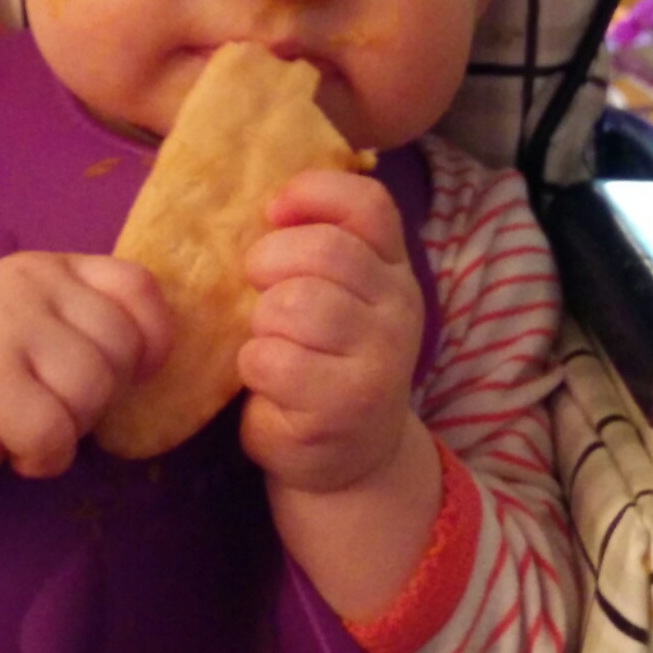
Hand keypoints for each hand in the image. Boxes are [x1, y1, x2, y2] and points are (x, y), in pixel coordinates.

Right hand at [0, 252, 171, 507]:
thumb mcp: (30, 323)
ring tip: (31, 425)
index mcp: (49, 269)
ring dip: (72, 427)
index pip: (136, 286)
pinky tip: (15, 451)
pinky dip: (45, 458)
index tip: (132, 373)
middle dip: (102, 394)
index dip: (151, 337)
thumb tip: (152, 358)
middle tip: (55, 407)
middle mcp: (31, 285)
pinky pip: (55, 432)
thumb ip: (82, 323)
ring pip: (92, 389)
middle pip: (121, 346)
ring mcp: (7, 328)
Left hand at [240, 170, 423, 494]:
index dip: (314, 193)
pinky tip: (269, 383)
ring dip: (261, 322)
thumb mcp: (334, 295)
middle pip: (323, 251)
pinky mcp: (343, 406)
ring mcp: (378, 360)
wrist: (351, 458)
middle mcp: (398, 308)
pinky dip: (253, 365)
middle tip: (256, 287)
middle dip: (268, 261)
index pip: (368, 205)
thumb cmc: (323, 359)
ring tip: (270, 341)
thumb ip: (315, 247)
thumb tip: (266, 202)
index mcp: (393, 268)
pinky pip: (271, 359)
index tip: (273, 211)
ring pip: (293, 305)